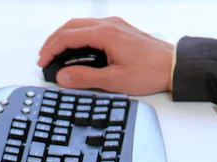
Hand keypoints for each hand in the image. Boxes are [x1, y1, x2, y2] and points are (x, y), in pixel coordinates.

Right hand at [38, 17, 173, 95]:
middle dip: (54, 41)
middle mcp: (109, 24)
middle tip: (44, 57)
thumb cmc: (149, 72)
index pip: (68, 37)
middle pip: (71, 26)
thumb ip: (85, 78)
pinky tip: (76, 49)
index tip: (43, 62)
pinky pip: (92, 28)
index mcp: (105, 34)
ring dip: (65, 37)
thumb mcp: (114, 81)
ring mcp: (115, 25)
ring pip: (81, 25)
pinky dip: (78, 37)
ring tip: (56, 53)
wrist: (173, 66)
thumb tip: (63, 76)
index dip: (52, 49)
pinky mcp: (120, 30)